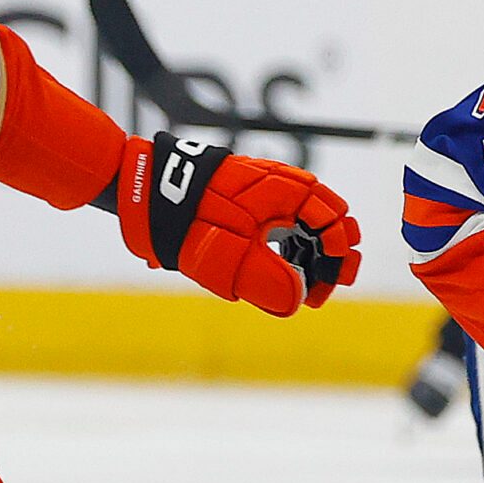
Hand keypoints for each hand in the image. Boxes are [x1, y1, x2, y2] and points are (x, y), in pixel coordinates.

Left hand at [118, 132, 360, 316]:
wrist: (147, 189)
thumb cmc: (192, 223)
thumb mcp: (233, 263)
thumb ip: (270, 285)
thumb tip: (295, 301)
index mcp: (289, 194)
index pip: (336, 227)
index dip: (336, 265)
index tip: (318, 294)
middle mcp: (282, 181)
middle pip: (327, 218)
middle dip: (329, 256)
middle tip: (318, 289)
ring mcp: (264, 181)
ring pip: (304, 215)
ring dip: (308, 248)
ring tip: (297, 281)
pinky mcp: (247, 187)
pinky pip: (282, 211)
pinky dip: (288, 238)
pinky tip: (276, 260)